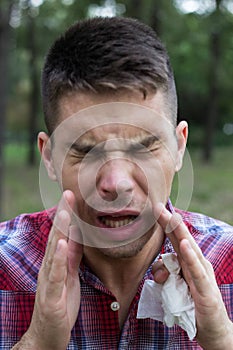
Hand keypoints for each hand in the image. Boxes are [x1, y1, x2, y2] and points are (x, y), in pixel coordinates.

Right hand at [16, 190, 82, 349]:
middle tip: (68, 194)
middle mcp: (50, 268)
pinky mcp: (52, 297)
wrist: (49, 335)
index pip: (62, 234)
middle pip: (57, 237)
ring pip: (55, 252)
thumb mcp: (70, 276)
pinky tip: (63, 245)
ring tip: (65, 212)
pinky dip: (60, 259)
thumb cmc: (61, 304)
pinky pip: (56, 275)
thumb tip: (78, 236)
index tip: (72, 196)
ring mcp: (50, 281)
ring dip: (60, 230)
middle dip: (63, 215)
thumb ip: (73, 256)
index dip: (67, 215)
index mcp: (56, 263)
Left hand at [153, 203, 232, 349]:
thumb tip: (155, 271)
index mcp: (187, 263)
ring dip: (179, 233)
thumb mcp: (172, 289)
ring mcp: (202, 275)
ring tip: (171, 218)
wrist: (212, 331)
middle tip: (158, 207)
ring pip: (190, 250)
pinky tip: (185, 245)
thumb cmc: (191, 306)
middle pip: (181, 239)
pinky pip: (197, 271)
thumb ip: (164, 276)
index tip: (153, 210)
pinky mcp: (206, 289)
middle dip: (169, 222)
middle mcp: (196, 264)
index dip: (164, 225)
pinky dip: (191, 257)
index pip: (174, 240)